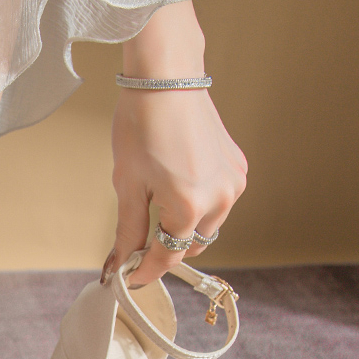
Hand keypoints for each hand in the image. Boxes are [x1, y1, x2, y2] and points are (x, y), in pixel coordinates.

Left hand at [105, 3, 246, 285]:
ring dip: (183, 230)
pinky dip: (198, 207)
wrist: (166, 79)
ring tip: (156, 211)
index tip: (127, 279)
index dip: (144, 272)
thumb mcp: (128, 185)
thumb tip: (120, 265)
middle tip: (137, 246)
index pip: (167, 258)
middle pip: (190, 246)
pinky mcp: (238, 169)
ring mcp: (233, 184)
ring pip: (207, 228)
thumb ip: (128, 232)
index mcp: (188, 207)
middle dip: (164, 251)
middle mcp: (219, 199)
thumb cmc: (142, 125)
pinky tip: (177, 189)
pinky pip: (218, 204)